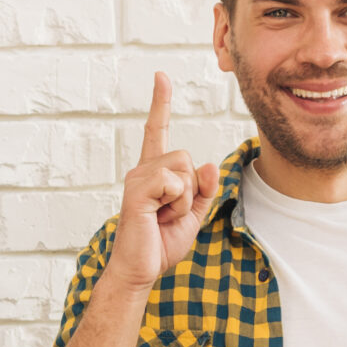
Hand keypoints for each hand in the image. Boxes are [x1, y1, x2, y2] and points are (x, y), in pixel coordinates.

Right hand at [106, 71, 217, 296]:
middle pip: (185, 156)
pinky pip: (173, 182)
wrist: (141, 269)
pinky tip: (158, 216)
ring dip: (184, 198)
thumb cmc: (160, 244)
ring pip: (182, 168)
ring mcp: (137, 179)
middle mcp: (142, 170)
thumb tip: (209, 164)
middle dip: (191, 188)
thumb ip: (204, 190)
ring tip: (163, 216)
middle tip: (171, 213)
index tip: (161, 76)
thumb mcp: (193, 215)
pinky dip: (175, 202)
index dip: (159, 103)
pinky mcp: (137, 191)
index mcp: (153, 173)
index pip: (155, 131)